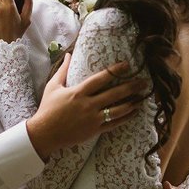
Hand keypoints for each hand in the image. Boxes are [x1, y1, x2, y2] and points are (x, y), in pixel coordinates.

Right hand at [27, 53, 146, 159]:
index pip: (101, 78)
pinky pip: (114, 124)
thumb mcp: (53, 86)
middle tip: (144, 81)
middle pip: (114, 94)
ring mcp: (92, 119)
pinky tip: (134, 112)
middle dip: (131, 87)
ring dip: (132, 103)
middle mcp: (88, 105)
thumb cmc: (47, 108)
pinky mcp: (94, 130)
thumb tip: (69, 54)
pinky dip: (126, 117)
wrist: (44, 134)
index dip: (115, 70)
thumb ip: (63, 69)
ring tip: (143, 97)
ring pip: (118, 110)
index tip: (127, 65)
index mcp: (78, 92)